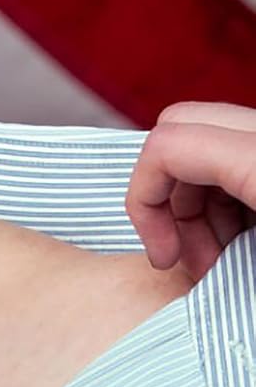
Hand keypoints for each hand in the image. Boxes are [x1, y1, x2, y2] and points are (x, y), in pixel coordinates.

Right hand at [125, 101, 255, 283]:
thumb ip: (208, 229)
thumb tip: (162, 255)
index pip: (166, 146)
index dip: (142, 200)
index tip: (163, 256)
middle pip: (180, 129)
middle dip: (166, 194)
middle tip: (186, 254)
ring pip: (210, 140)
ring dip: (197, 199)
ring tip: (218, 258)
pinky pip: (240, 154)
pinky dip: (229, 193)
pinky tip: (243, 241)